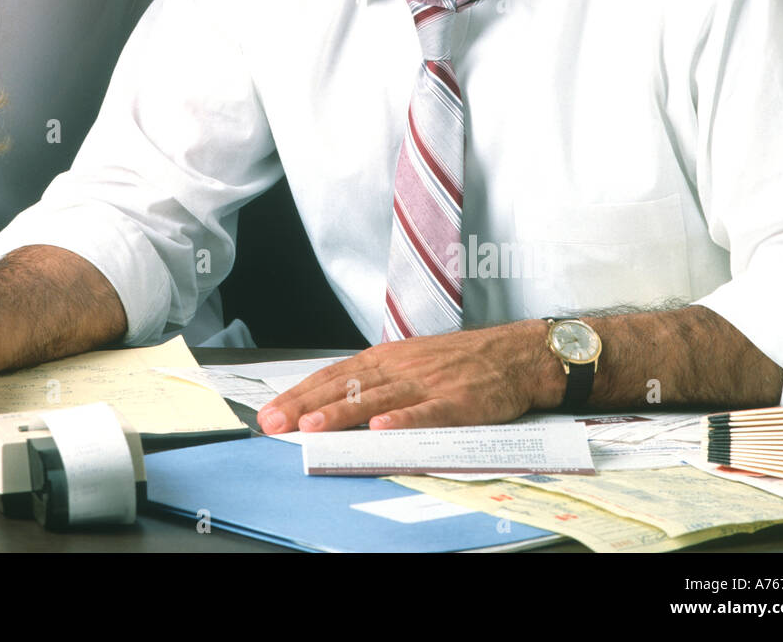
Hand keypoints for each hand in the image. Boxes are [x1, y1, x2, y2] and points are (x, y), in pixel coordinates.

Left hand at [256, 320, 562, 432]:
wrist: (512, 354)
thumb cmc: (457, 362)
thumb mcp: (408, 363)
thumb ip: (373, 381)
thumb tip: (330, 401)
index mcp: (384, 359)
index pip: (332, 375)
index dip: (299, 395)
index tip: (270, 412)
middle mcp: (398, 368)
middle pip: (344, 387)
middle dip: (305, 406)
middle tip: (274, 423)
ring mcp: (426, 384)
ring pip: (375, 399)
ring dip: (342, 413)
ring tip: (312, 426)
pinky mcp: (456, 401)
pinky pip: (427, 412)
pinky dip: (404, 420)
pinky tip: (382, 429)